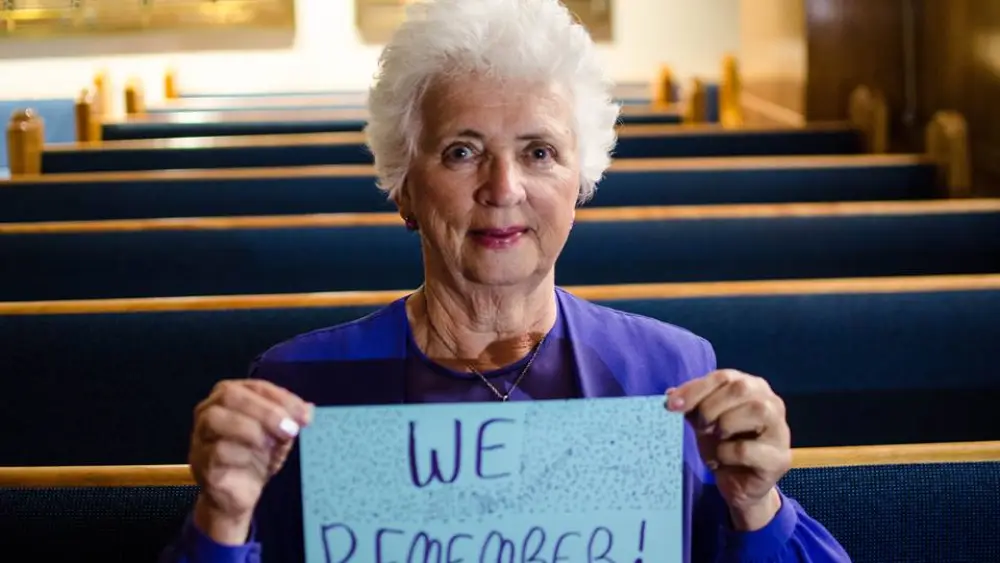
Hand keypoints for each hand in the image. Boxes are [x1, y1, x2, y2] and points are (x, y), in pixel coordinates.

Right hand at [189, 379, 312, 544]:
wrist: (237, 496)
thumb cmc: (255, 458)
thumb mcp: (279, 435)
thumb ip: (291, 419)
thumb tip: (308, 409)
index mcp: (231, 398)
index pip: (255, 386)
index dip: (281, 398)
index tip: (304, 415)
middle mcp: (209, 411)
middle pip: (229, 395)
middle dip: (265, 410)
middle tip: (290, 429)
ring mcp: (200, 436)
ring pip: (216, 419)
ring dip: (252, 430)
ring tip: (271, 445)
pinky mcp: (200, 462)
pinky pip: (217, 451)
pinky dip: (242, 455)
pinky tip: (254, 463)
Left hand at [666, 369, 790, 530]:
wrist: (739, 484)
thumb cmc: (723, 446)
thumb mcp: (703, 422)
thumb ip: (691, 406)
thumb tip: (670, 395)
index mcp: (752, 387)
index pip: (723, 377)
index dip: (695, 389)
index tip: (671, 405)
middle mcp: (771, 402)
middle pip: (740, 388)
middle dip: (710, 407)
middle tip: (700, 426)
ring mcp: (780, 430)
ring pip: (754, 411)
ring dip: (723, 426)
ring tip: (715, 440)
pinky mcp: (779, 458)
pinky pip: (745, 449)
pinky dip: (725, 454)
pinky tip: (723, 460)